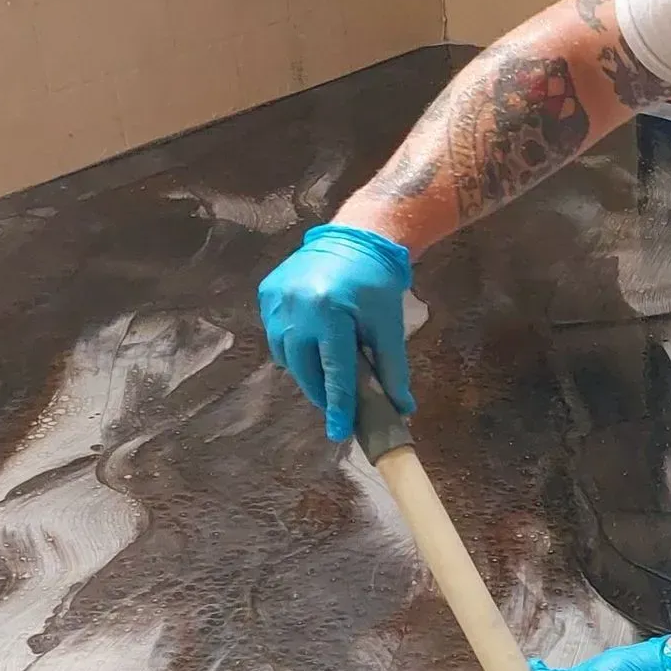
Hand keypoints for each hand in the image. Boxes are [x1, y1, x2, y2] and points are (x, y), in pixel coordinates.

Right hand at [259, 222, 415, 442]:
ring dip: (305, 372)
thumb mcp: (389, 327)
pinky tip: (310, 350)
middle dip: (320, 392)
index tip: (340, 432)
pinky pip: (276, 335)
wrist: (354, 238)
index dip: (339, 406)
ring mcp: (277, 299)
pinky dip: (293, 350)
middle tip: (337, 407)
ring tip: (325, 378)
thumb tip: (402, 410)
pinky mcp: (267, 293)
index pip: (334, 372)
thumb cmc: (377, 284)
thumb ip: (393, 369)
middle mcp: (296, 306)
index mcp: (330, 313)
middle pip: (304, 369)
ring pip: (286, 355)